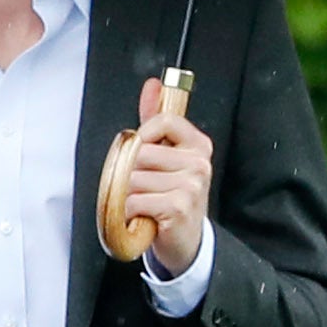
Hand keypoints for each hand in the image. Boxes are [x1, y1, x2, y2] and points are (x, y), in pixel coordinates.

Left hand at [124, 77, 214, 273]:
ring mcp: (191, 186)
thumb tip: (153, 84)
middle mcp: (199, 163)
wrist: (185, 241)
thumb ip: (156, 120)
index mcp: (198, 145)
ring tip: (143, 203)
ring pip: (132, 178)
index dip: (143, 134)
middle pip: (139, 153)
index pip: (164, 120)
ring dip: (127, 195)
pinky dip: (128, 212)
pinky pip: (133, 200)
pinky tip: (144, 217)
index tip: (142, 149)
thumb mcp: (166, 156)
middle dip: (128, 172)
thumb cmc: (171, 195)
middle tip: (141, 188)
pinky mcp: (178, 207)